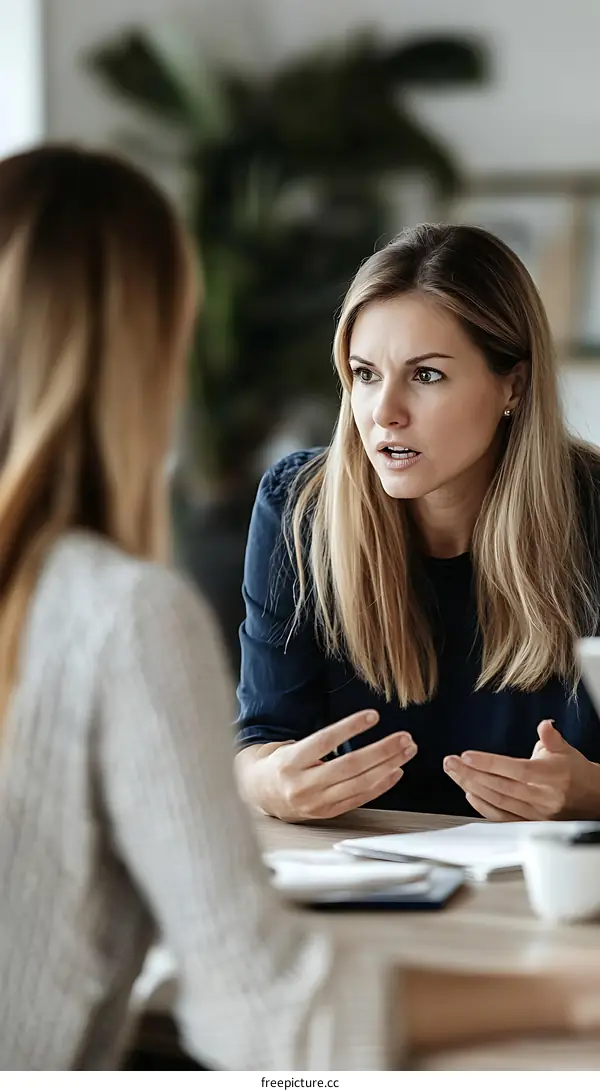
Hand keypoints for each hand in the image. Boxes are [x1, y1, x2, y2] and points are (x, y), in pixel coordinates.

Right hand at [251, 710, 416, 820]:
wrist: (259, 796)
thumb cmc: (280, 765)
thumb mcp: (289, 748)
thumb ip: (318, 744)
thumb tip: (356, 729)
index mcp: (291, 762)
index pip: (325, 742)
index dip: (350, 728)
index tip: (373, 716)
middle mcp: (303, 785)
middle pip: (350, 766)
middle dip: (382, 750)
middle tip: (405, 737)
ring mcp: (317, 803)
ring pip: (360, 783)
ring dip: (388, 766)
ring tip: (407, 750)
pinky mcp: (328, 814)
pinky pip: (360, 799)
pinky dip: (381, 785)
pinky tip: (396, 771)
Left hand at [443, 719, 599, 820]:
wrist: (593, 799)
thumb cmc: (575, 771)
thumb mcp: (566, 750)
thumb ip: (551, 738)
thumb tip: (545, 725)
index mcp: (551, 776)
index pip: (515, 769)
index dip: (489, 763)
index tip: (466, 755)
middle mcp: (543, 797)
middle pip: (500, 786)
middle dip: (470, 774)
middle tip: (449, 763)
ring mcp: (536, 813)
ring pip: (498, 801)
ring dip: (472, 787)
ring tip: (454, 774)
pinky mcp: (531, 824)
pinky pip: (503, 818)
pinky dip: (484, 807)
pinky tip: (469, 794)